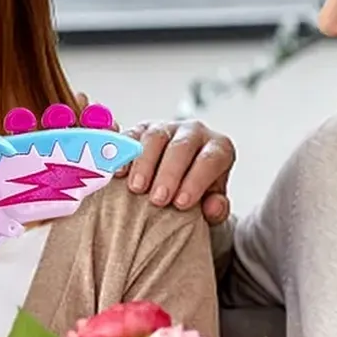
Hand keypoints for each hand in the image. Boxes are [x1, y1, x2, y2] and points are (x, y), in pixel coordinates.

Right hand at [117, 121, 234, 225]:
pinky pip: (130, 136)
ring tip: (137, 188)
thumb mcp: (211, 204)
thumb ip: (217, 209)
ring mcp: (166, 128)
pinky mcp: (141, 130)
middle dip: (168, 173)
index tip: (181, 203)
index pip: (210, 159)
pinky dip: (123, 153)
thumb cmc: (197, 194)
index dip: (196, 180)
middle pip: (181, 147)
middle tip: (158, 199)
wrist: (179, 182)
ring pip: (155, 137)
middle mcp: (194, 132)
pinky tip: (118, 173)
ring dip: (144, 163)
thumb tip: (213, 207)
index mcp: (218, 148)